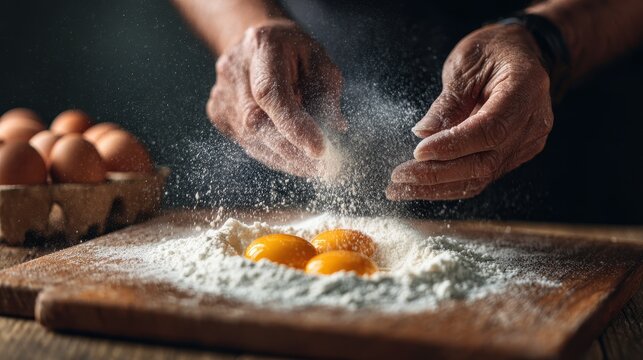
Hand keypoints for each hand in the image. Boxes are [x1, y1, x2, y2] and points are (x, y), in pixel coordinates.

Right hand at [207, 19, 345, 177]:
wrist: (256, 43)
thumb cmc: (294, 52)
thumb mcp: (320, 62)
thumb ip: (326, 94)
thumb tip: (334, 130)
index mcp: (262, 46)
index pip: (271, 94)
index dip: (294, 126)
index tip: (320, 150)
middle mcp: (233, 69)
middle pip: (257, 122)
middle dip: (293, 151)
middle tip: (323, 169)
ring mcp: (221, 92)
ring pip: (251, 139)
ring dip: (284, 159)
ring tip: (311, 168)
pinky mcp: (217, 113)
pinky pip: (246, 143)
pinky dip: (271, 155)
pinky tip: (292, 158)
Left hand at [387, 24, 553, 200]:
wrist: (521, 52)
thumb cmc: (493, 51)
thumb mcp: (466, 65)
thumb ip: (448, 102)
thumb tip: (423, 134)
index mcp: (525, 91)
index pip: (489, 130)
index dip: (452, 146)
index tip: (418, 152)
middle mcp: (532, 123)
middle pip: (484, 162)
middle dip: (437, 173)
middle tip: (400, 176)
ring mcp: (527, 143)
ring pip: (481, 177)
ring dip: (438, 186)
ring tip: (401, 188)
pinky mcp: (514, 156)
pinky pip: (481, 177)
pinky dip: (450, 184)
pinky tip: (421, 187)